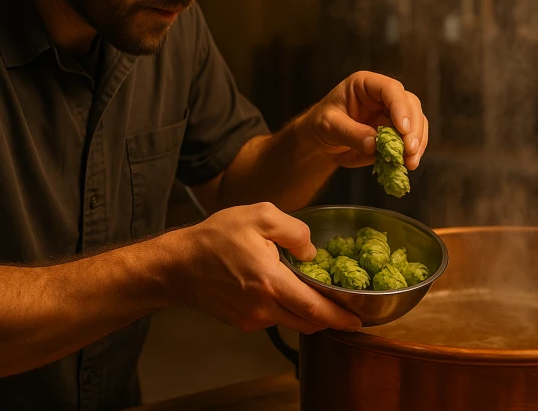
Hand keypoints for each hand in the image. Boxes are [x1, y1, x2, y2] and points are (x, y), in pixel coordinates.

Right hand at [172, 202, 361, 333]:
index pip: (314, 308)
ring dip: (309, 314)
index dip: (339, 317)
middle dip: (331, 319)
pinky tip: (287, 292)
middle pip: (308, 322)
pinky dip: (287, 310)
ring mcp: (252, 318)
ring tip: (319, 297)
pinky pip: (274, 319)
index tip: (358, 320)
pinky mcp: (242, 321)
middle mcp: (263, 307)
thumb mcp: (260, 215)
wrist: (179, 263)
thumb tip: (312, 252)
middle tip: (348, 312)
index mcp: (271, 283)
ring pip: (292, 322)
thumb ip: (294, 231)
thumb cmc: (217, 237)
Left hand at [302, 71, 428, 168]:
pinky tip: (408, 164)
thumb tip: (374, 144)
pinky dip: (413, 152)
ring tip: (410, 162)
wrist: (322, 141)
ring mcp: (393, 114)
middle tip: (409, 150)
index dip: (400, 107)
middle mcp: (384, 96)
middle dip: (413, 129)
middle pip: (410, 105)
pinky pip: (412, 139)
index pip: (390, 89)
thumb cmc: (322, 124)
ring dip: (417, 142)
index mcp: (366, 85)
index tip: (403, 129)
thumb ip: (351, 133)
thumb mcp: (329, 126)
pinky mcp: (396, 132)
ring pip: (417, 122)